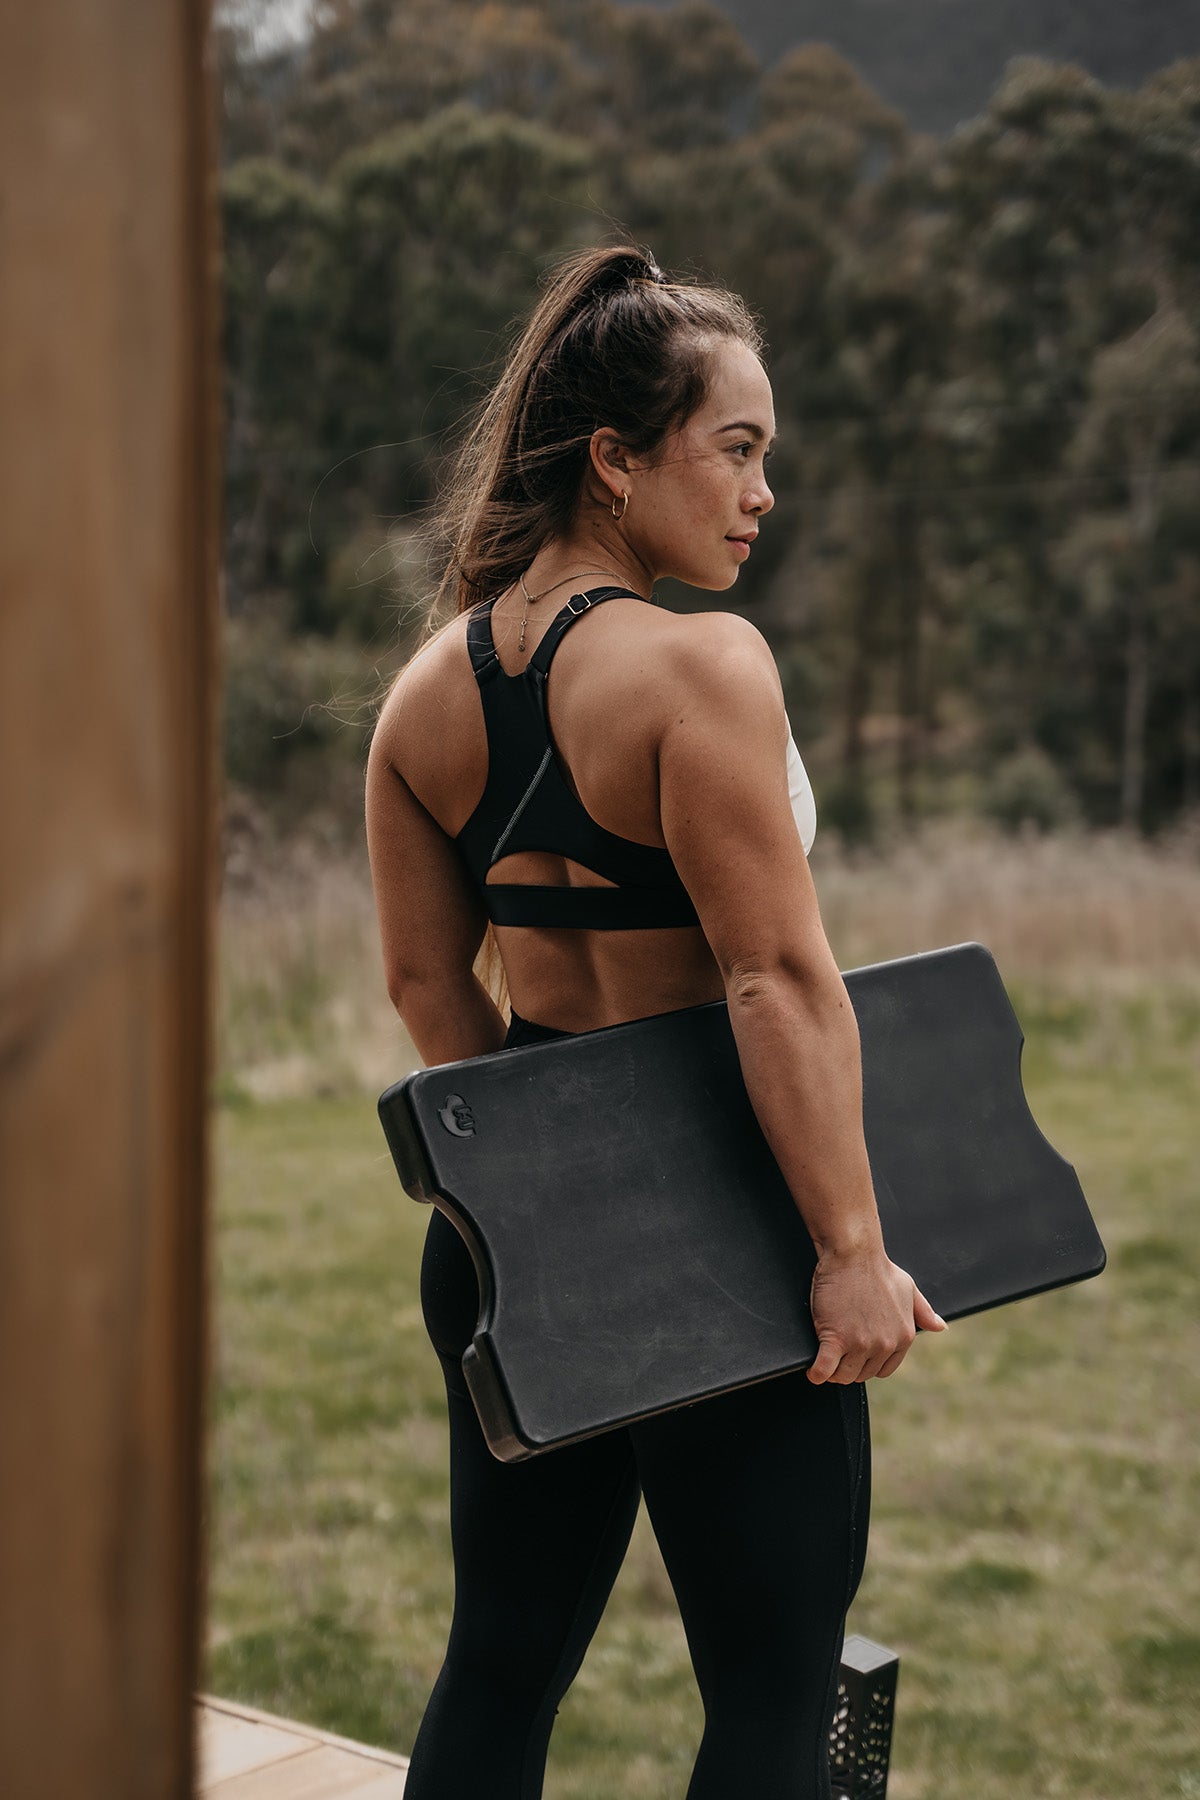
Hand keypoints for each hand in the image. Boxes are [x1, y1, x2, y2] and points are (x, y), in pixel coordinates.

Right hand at [806, 1245, 946, 1383]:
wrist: (854, 1253)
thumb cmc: (878, 1268)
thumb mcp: (909, 1288)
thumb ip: (924, 1311)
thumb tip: (940, 1327)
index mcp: (903, 1336)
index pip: (883, 1370)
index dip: (867, 1364)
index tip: (856, 1356)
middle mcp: (885, 1344)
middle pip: (862, 1374)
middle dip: (849, 1367)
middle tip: (838, 1353)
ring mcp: (860, 1343)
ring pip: (844, 1375)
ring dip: (833, 1371)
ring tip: (826, 1359)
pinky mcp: (836, 1338)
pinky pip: (824, 1368)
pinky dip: (817, 1373)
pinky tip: (815, 1372)